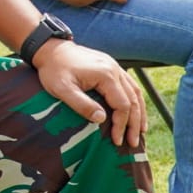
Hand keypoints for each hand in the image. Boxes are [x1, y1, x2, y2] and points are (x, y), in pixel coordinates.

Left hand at [31, 40, 147, 147]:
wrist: (51, 49)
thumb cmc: (54, 70)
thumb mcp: (62, 89)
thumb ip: (82, 104)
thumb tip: (102, 119)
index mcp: (106, 75)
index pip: (122, 105)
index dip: (122, 125)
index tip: (117, 141)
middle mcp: (115, 69)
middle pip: (133, 100)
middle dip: (134, 123)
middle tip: (133, 143)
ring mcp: (114, 67)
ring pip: (135, 92)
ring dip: (139, 113)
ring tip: (141, 131)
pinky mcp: (111, 67)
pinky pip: (129, 85)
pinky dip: (134, 100)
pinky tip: (135, 111)